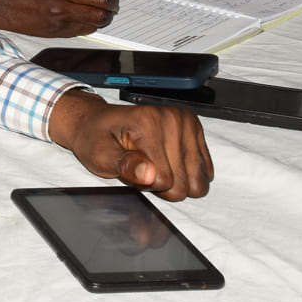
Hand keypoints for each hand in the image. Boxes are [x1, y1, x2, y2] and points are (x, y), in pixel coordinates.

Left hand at [47, 91, 211, 200]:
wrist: (96, 122)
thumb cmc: (96, 139)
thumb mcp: (99, 156)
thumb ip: (124, 166)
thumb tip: (149, 176)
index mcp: (148, 122)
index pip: (165, 180)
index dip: (145, 183)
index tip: (130, 168)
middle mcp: (173, 118)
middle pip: (185, 184)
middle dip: (161, 184)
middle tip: (140, 167)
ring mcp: (187, 123)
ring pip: (198, 181)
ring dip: (176, 180)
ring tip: (153, 164)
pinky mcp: (196, 130)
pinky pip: (205, 171)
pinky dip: (186, 173)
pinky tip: (167, 161)